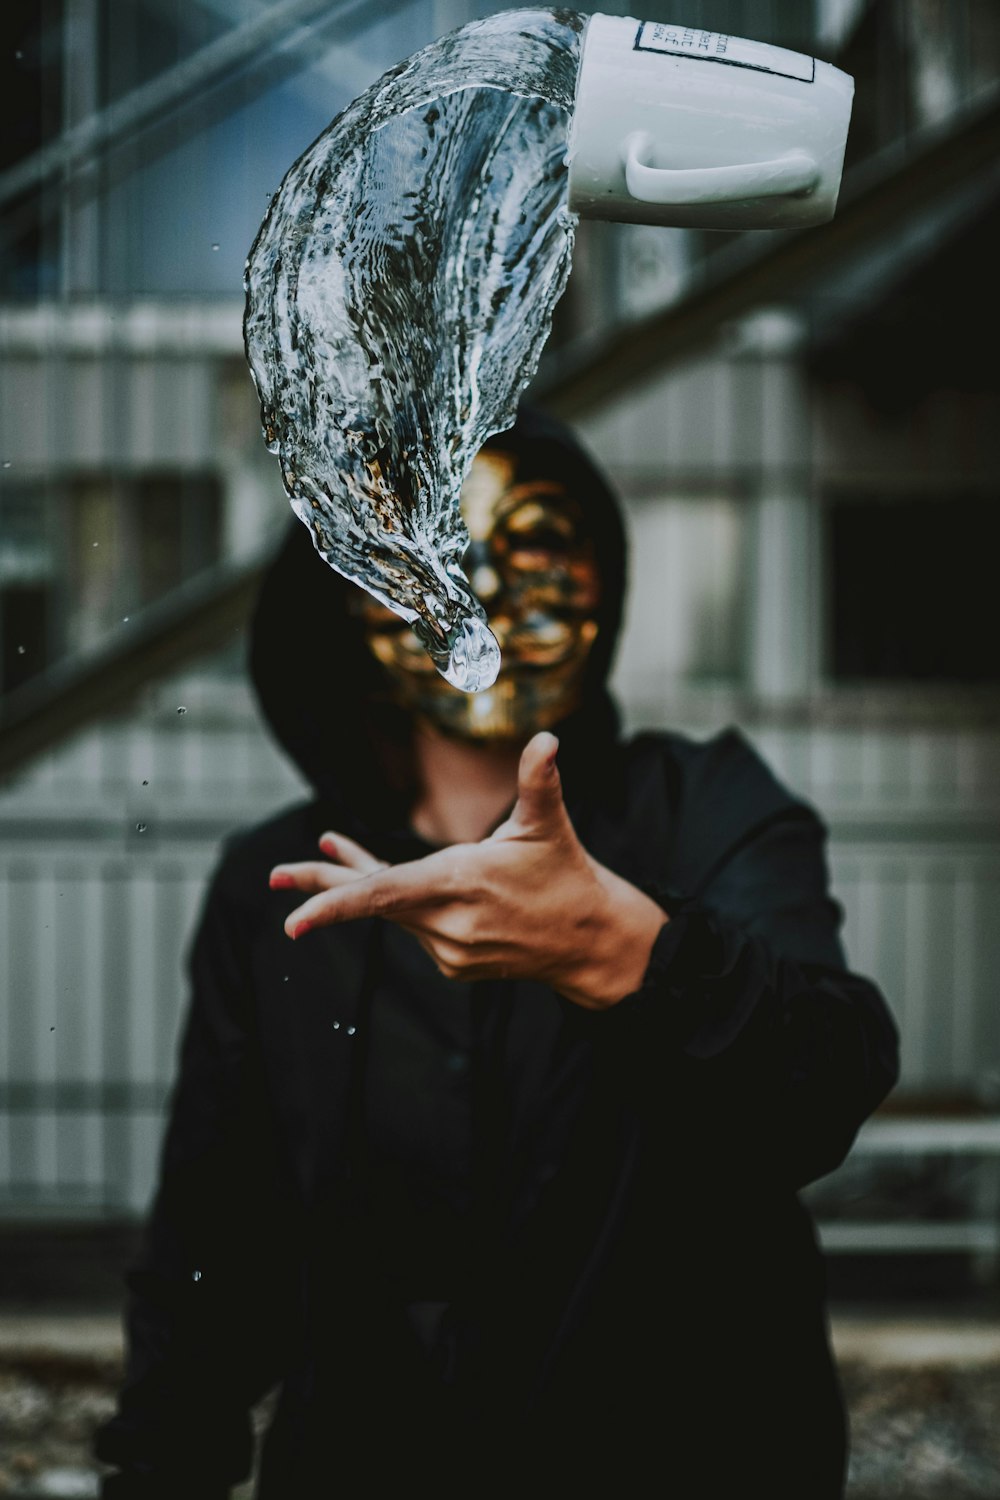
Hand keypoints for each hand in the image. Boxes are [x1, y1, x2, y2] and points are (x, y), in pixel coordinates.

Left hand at [269, 732, 666, 1008]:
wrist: (590, 943)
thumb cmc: (567, 874)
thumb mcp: (550, 825)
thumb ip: (540, 781)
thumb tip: (548, 738)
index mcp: (462, 883)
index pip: (386, 894)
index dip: (336, 903)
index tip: (293, 920)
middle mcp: (448, 923)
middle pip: (372, 901)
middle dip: (322, 883)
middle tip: (274, 877)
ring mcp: (449, 949)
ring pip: (391, 910)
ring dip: (362, 881)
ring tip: (331, 845)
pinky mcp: (452, 963)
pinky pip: (412, 925)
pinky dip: (396, 901)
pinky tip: (398, 879)